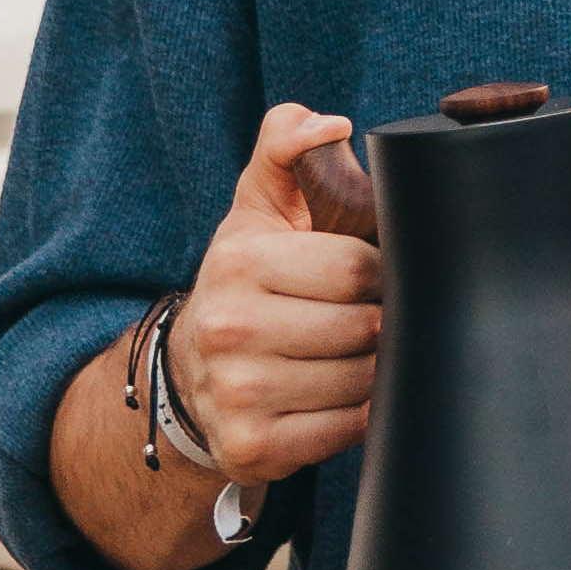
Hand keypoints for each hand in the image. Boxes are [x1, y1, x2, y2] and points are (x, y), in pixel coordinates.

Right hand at [169, 104, 383, 484]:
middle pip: (364, 327)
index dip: (378, 274)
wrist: (193, 370)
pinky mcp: (253, 447)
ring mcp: (237, 393)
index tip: (363, 277)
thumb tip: (326, 122)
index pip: (357, 268)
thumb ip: (287, 147)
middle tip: (360, 320)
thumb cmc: (251, 278)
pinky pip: (348, 430)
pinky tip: (335, 396)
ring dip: (373, 371)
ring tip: (346, 356)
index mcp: (238, 262)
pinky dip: (358, 415)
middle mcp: (228, 328)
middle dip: (377, 323)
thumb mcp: (261, 205)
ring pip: (363, 382)